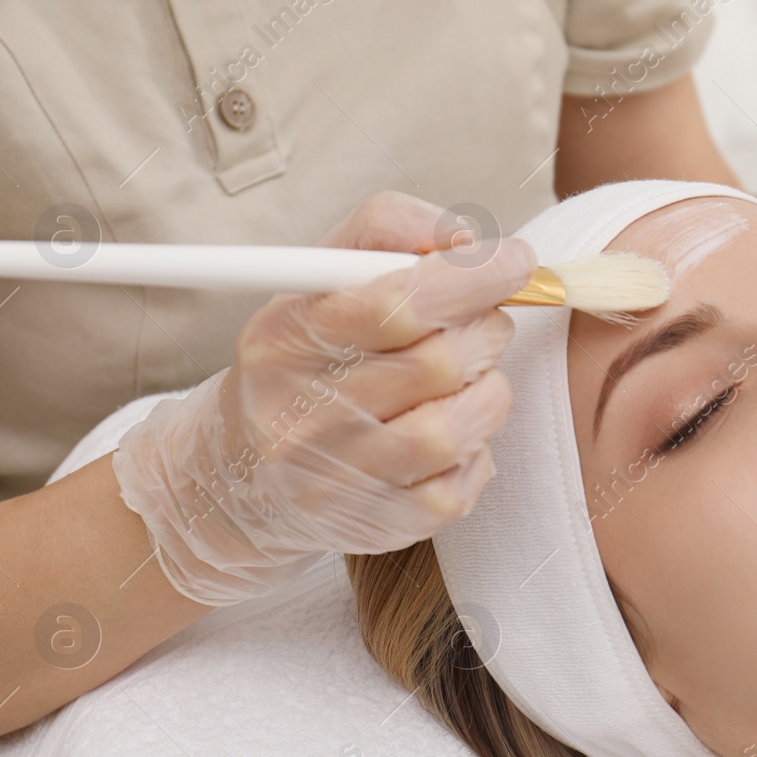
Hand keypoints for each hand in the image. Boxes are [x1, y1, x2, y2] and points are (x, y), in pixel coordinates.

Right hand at [112, 191, 537, 605]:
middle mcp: (302, 414)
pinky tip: (455, 430)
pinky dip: (477, 449)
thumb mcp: (318, 280)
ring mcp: (339, 477)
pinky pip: (461, 484)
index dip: (471, 278)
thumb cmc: (303, 361)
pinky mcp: (379, 524)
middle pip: (438, 364)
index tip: (515, 261)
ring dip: (488, 391)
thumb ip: (385, 232)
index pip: (394, 303)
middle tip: (486, 323)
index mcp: (286, 340)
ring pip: (456, 428)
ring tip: (472, 377)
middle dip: (486, 330)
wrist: (241, 477)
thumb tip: (464, 238)